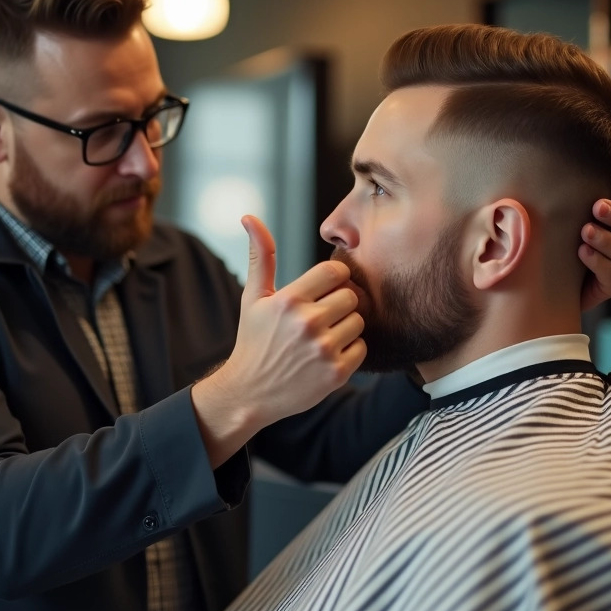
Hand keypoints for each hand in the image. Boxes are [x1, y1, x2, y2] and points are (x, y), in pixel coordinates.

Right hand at [190, 216, 364, 466]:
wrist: (249, 392)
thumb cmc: (253, 341)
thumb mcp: (253, 298)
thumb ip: (261, 256)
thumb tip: (250, 217)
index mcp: (289, 300)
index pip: (335, 272)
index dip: (333, 280)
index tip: (322, 291)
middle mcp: (307, 323)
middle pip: (351, 296)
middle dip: (339, 304)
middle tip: (321, 317)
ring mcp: (323, 350)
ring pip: (358, 321)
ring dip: (346, 327)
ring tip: (323, 336)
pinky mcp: (336, 374)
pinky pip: (361, 347)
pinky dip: (350, 350)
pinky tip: (328, 355)